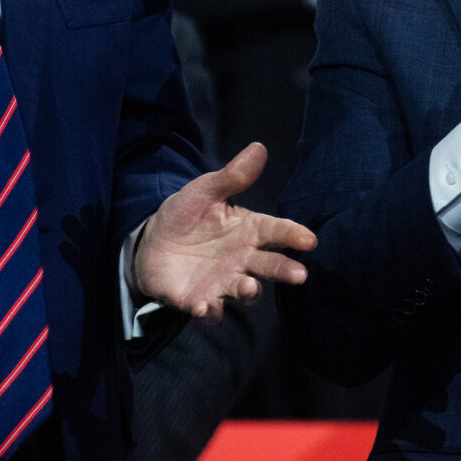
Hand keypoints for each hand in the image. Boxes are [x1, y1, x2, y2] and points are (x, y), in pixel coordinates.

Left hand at [133, 143, 317, 322]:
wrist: (151, 243)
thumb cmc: (185, 215)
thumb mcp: (205, 191)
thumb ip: (232, 177)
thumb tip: (258, 148)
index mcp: (248, 230)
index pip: (276, 231)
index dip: (293, 235)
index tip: (309, 240)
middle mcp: (243, 259)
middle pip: (270, 266)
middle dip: (285, 270)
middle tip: (299, 274)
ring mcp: (223, 282)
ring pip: (245, 291)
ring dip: (249, 291)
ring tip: (249, 286)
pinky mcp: (201, 301)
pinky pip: (211, 311)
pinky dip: (210, 312)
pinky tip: (204, 307)